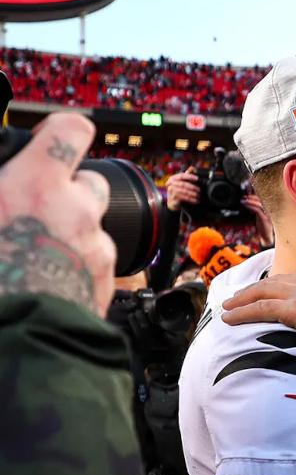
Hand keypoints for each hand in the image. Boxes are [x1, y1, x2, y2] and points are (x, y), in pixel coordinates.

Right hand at [0, 113, 114, 316]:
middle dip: (70, 192)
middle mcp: (76, 209)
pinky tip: (51, 280)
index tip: (51, 139)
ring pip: (93, 226)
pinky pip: (95, 263)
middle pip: (89, 182)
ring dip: (73, 233)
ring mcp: (95, 245)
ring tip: (38, 253)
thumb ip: (4, 192)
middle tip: (38, 211)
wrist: (20, 344)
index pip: (71, 130)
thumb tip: (7, 194)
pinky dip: (78, 267)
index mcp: (36, 185)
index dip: (63, 132)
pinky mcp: (105, 279)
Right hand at [165, 167, 198, 211]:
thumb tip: (192, 168)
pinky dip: (191, 199)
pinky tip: (196, 200)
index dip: (190, 176)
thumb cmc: (178, 190)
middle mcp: (170, 183)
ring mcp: (170, 191)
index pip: (182, 176)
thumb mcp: (182, 182)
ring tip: (198, 196)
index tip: (198, 178)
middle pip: (182, 184)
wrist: (173, 202)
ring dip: (192, 194)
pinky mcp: (173, 197)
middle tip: (199, 189)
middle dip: (192, 187)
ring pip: (183, 191)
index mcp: (173, 178)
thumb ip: (187, 175)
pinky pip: (183, 198)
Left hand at [222, 273, 295, 358]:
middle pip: (277, 281)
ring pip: (264, 292)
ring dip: (242, 299)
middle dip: (255, 288)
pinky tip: (229, 319)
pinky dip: (242, 313)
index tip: (269, 289)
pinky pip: (261, 309)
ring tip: (228, 306)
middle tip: (239, 296)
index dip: (280, 284)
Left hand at [243, 194, 273, 247]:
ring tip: (243, 200)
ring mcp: (268, 214)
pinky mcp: (265, 218)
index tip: (247, 196)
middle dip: (252, 197)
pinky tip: (246, 205)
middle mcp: (270, 210)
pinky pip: (258, 210)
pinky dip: (251, 206)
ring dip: (250, 201)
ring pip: (259, 204)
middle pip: (262, 199)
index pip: (263, 199)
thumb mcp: (260, 216)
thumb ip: (257, 210)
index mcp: (270, 208)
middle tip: (244, 196)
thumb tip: (250, 203)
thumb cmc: (263, 227)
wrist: (267, 237)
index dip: (255, 196)